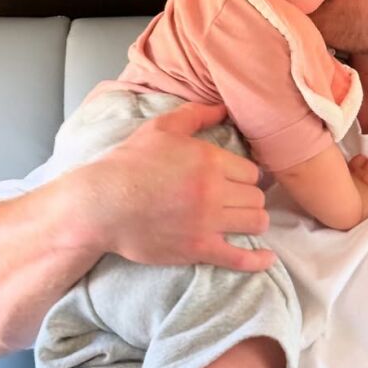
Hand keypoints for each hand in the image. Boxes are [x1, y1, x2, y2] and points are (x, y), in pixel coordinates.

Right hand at [84, 102, 275, 270]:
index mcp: (209, 160)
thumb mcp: (160, 129)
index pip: (252, 171)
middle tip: (239, 199)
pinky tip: (267, 259)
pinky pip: (239, 257)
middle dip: (250, 197)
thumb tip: (223, 107)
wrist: (100, 205)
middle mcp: (214, 191)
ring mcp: (207, 222)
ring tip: (246, 220)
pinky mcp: (197, 248)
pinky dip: (257, 260)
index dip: (246, 176)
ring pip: (255, 222)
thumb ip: (196, 115)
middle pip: (256, 196)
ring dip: (254, 220)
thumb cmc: (128, 164)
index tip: (238, 180)